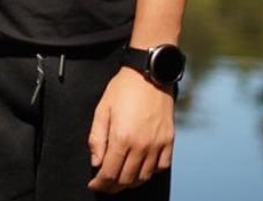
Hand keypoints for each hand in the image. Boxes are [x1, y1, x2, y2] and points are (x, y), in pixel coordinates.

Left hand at [87, 68, 174, 192]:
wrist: (149, 75)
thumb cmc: (122, 89)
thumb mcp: (102, 109)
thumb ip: (96, 138)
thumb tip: (96, 162)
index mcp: (121, 138)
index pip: (110, 173)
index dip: (100, 183)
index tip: (94, 185)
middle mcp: (141, 146)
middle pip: (126, 179)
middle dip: (113, 187)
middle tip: (105, 186)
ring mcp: (157, 145)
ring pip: (144, 176)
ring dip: (130, 182)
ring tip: (120, 180)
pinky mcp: (169, 142)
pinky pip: (161, 167)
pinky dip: (150, 173)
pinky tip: (141, 170)